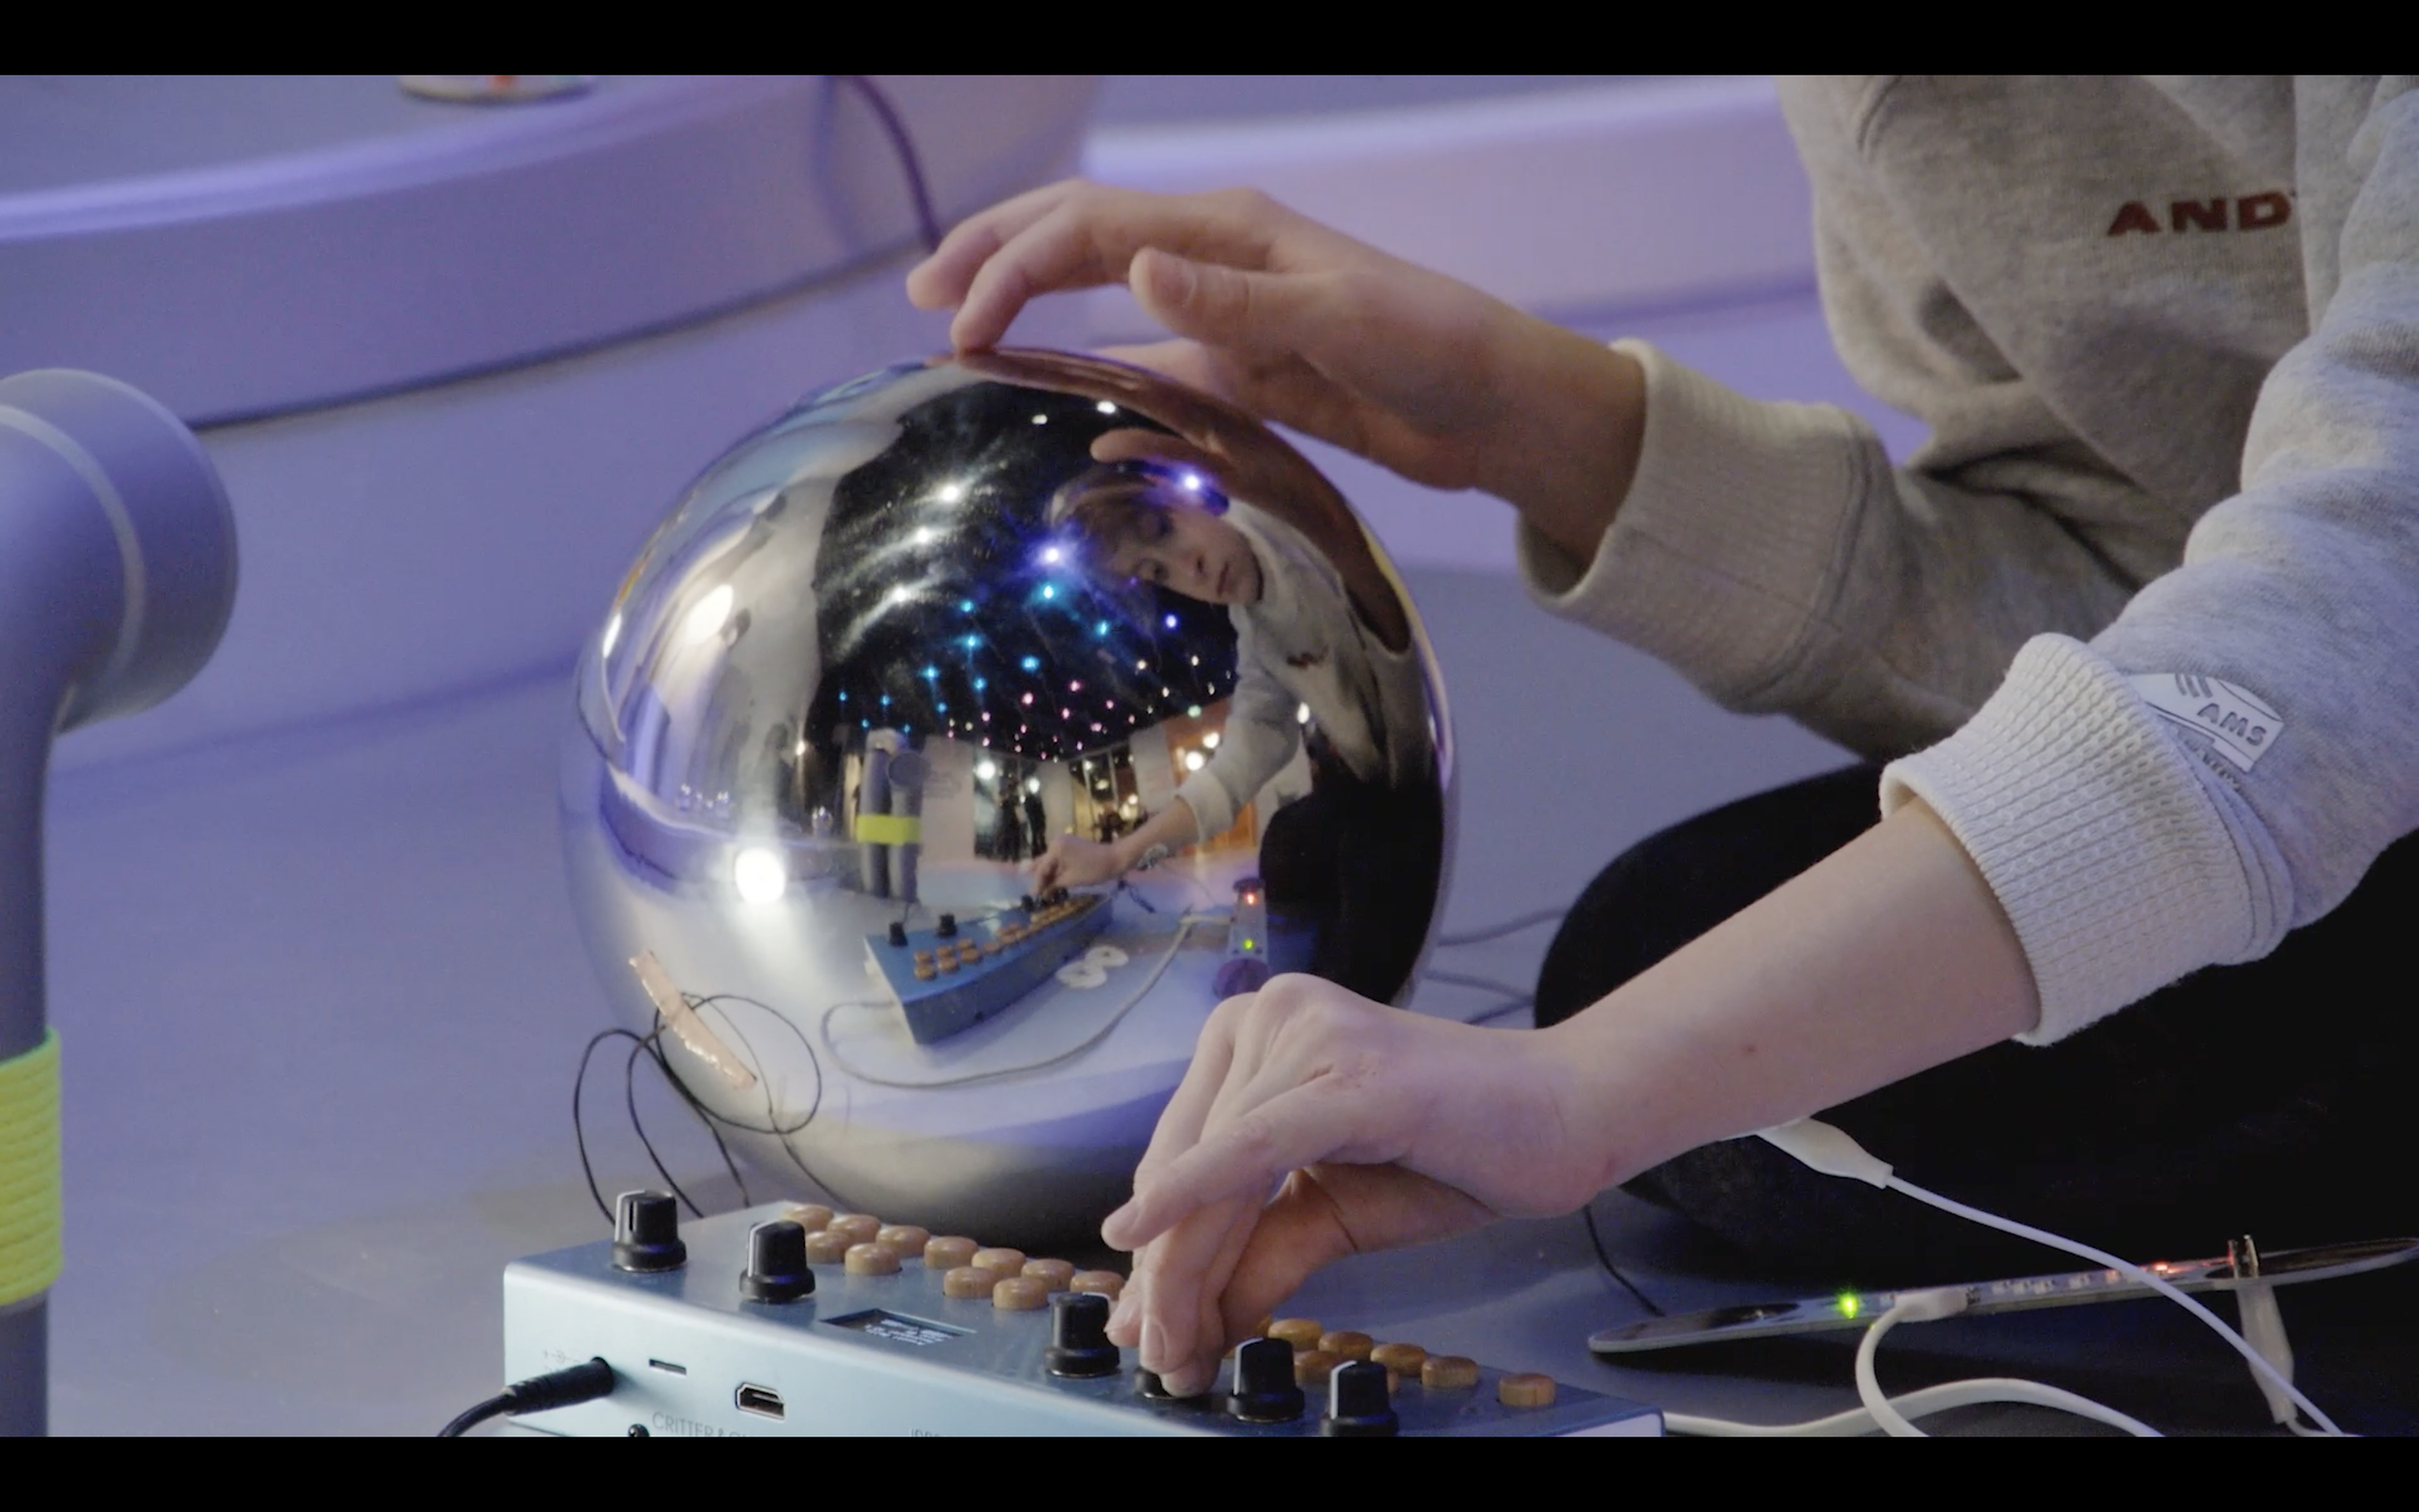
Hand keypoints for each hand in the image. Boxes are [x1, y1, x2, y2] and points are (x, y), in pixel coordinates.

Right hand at [908, 181, 1644, 561]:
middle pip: (1078, 239)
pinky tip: (1047, 400)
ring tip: (959, 330)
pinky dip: (1087, 375)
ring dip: (1028, 306)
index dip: (1013, 266)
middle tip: (921, 294)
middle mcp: (1213, 262)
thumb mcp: (1337, 319)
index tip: (957, 323)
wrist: (1495, 408)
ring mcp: (1222, 317)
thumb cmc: (1433, 347)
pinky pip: (1142, 367)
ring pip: (1099, 298)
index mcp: (1229, 232)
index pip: (1090, 229)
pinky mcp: (1240, 373)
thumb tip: (1136, 272)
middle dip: (995, 256)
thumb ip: (1235, 302)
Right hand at [1032, 833, 1126, 892]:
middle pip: (1044, 863)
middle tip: (1033, 894)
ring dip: (1047, 875)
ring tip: (1041, 890)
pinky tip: (1052, 882)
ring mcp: (1063, 843)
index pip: (1042, 868)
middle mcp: (1056, 842)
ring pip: (1050, 862)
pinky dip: (1056, 870)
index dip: (1037, 884)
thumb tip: (1040, 893)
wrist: (1115, 858)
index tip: (1033, 896)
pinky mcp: (1069, 846)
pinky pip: (1058, 859)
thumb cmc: (1093, 870)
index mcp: (1055, 848)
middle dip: (1040, 879)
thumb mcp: (1071, 879)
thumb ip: (1053, 884)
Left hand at [1099, 974, 1604, 1394]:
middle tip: (1158, 1355)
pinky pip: (1250, 1147)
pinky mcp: (1346, 1076)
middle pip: (1186, 1164)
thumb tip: (1192, 1318)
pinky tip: (1141, 1234)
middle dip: (1167, 1272)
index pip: (1181, 1151)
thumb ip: (1260, 1252)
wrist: (1566, 1116)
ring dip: (1185, 1272)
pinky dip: (1191, 1194)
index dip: (1157, 1246)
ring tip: (1178, 1347)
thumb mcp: (1333, 1209)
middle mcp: (1266, 1015)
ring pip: (1214, 1173)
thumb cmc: (1456, 1150)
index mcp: (1254, 1032)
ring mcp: (1305, 1034)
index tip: (1145, 1324)